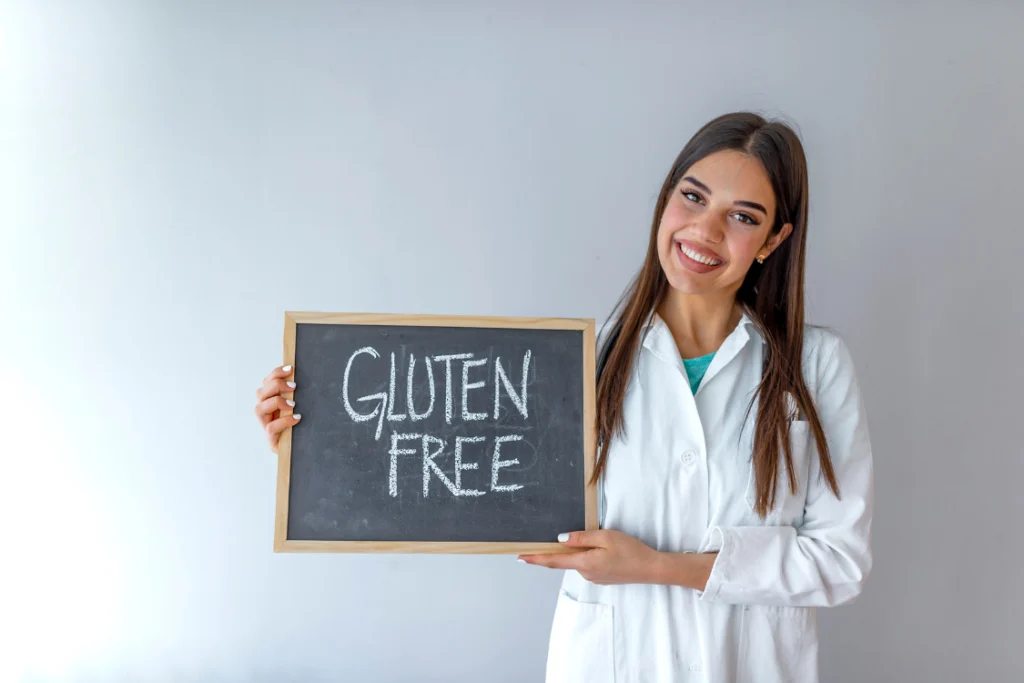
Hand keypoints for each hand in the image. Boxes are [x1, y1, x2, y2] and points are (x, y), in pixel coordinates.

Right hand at [254, 364, 300, 452]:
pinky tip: (297, 418)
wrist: (305, 450)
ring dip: (276, 402)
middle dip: (276, 385)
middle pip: (260, 393)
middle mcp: (266, 413)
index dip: (276, 374)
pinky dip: (283, 421)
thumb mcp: (302, 406)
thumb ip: (299, 394)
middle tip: (294, 386)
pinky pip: (270, 428)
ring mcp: (266, 426)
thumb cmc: (304, 426)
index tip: (291, 368)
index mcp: (271, 401)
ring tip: (293, 404)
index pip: (266, 383)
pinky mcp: (271, 440)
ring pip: (258, 409)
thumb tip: (306, 376)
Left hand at [518, 530, 659, 585]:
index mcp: (584, 563)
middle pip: (566, 559)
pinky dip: (588, 556)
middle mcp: (586, 573)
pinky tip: (603, 550)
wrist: (651, 568)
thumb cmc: (630, 550)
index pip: (554, 561)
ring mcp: (594, 578)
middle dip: (562, 549)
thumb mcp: (605, 537)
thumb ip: (581, 538)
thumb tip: (560, 540)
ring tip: (597, 540)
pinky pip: (588, 565)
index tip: (520, 557)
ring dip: (579, 551)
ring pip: (579, 561)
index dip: (536, 559)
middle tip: (561, 537)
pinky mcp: (602, 578)